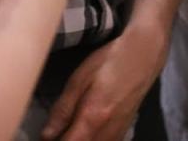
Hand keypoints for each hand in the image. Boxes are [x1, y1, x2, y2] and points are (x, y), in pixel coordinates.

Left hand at [40, 25, 166, 140]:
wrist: (144, 55)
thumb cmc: (109, 62)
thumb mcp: (79, 79)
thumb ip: (63, 109)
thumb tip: (47, 135)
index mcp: (92, 119)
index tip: (44, 138)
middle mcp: (106, 134)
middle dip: (65, 140)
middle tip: (53, 131)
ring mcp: (118, 135)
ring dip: (77, 140)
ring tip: (66, 129)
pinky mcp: (124, 132)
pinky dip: (90, 140)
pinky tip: (83, 130)